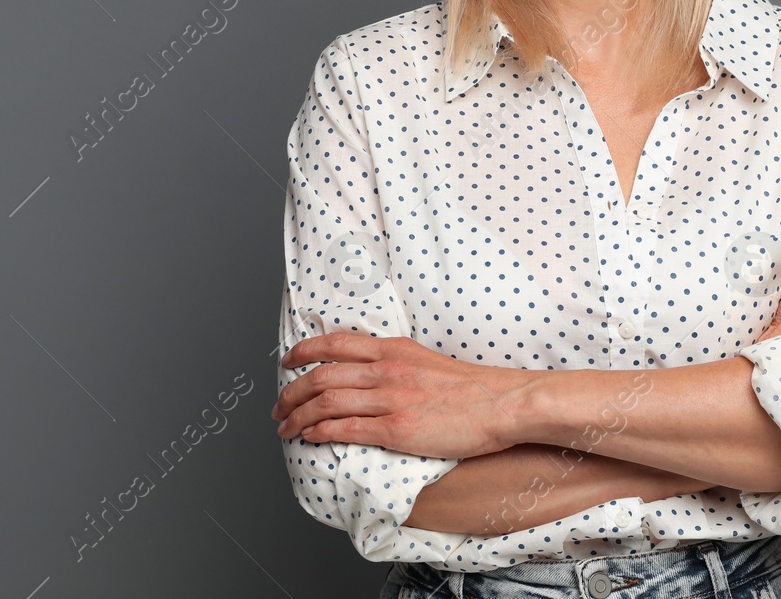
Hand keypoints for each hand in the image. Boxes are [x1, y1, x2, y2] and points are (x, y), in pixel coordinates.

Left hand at [272, 332, 537, 459]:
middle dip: (291, 391)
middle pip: (321, 375)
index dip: (303, 352)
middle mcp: (386, 369)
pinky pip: (344, 429)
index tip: (287, 361)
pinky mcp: (396, 428)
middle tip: (278, 406)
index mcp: (394, 349)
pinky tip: (308, 437)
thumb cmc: (472, 389)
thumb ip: (397, 363)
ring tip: (285, 427)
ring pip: (325, 402)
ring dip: (297, 416)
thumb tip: (371, 373)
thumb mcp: (427, 361)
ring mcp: (390, 398)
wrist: (502, 403)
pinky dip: (318, 432)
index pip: (335, 344)